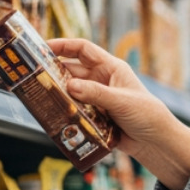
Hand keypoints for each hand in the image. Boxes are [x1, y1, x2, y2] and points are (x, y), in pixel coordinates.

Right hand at [47, 39, 189, 189]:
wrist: (157, 144)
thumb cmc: (148, 116)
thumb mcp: (122, 101)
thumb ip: (96, 93)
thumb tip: (70, 86)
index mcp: (111, 68)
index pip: (83, 49)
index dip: (63, 45)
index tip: (43, 47)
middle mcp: (102, 81)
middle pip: (71, 71)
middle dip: (53, 71)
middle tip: (32, 75)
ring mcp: (97, 98)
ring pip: (70, 91)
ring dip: (57, 93)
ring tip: (37, 94)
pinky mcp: (94, 116)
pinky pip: (74, 110)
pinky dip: (64, 111)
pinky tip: (51, 113)